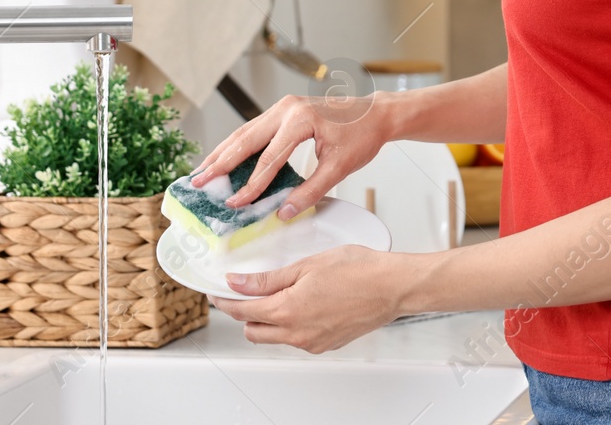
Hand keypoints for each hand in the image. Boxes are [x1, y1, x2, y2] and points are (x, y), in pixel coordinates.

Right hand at [191, 92, 394, 210]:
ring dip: (223, 153)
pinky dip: (237, 146)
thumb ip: (311, 190)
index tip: (234, 204)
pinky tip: (224, 160)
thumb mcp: (340, 167)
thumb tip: (284, 212)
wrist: (376, 114)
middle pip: (245, 139)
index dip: (250, 185)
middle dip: (220, 163)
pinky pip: (254, 130)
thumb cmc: (362, 136)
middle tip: (197, 183)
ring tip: (202, 172)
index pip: (268, 159)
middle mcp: (287, 110)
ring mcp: (283, 108)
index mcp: (300, 120)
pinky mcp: (284, 112)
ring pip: (245, 132)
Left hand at [208, 245, 410, 352]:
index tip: (218, 291)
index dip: (225, 301)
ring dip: (268, 320)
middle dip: (244, 314)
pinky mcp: (326, 345)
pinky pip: (297, 339)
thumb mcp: (307, 265)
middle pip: (253, 331)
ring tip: (281, 295)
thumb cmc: (358, 270)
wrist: (392, 287)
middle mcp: (296, 333)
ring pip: (275, 337)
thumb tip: (237, 283)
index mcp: (287, 311)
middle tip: (247, 292)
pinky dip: (292, 325)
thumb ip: (268, 279)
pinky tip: (306, 304)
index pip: (242, 311)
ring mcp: (312, 342)